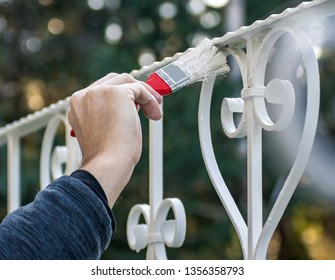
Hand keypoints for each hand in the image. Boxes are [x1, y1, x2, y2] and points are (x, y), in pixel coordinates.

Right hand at [68, 73, 161, 206]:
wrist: (107, 165)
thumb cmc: (108, 156)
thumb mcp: (105, 130)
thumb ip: (111, 113)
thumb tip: (133, 105)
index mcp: (78, 105)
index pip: (101, 90)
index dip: (121, 95)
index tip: (136, 105)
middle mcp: (84, 96)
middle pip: (113, 80)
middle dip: (133, 90)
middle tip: (150, 102)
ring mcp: (98, 92)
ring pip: (127, 81)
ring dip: (144, 93)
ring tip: (154, 111)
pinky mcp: (116, 93)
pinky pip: (139, 89)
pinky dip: (150, 99)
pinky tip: (155, 114)